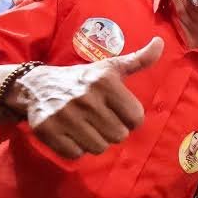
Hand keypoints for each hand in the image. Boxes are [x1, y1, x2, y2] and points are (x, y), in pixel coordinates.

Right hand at [6, 37, 163, 158]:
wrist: (36, 86)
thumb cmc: (82, 79)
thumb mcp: (110, 67)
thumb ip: (139, 60)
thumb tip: (160, 43)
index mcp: (105, 82)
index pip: (136, 118)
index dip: (129, 118)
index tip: (117, 110)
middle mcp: (85, 98)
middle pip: (119, 136)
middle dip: (112, 130)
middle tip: (99, 118)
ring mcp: (65, 115)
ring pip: (99, 148)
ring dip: (95, 140)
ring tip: (86, 125)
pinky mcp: (48, 131)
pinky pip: (76, 154)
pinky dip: (75, 148)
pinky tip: (71, 132)